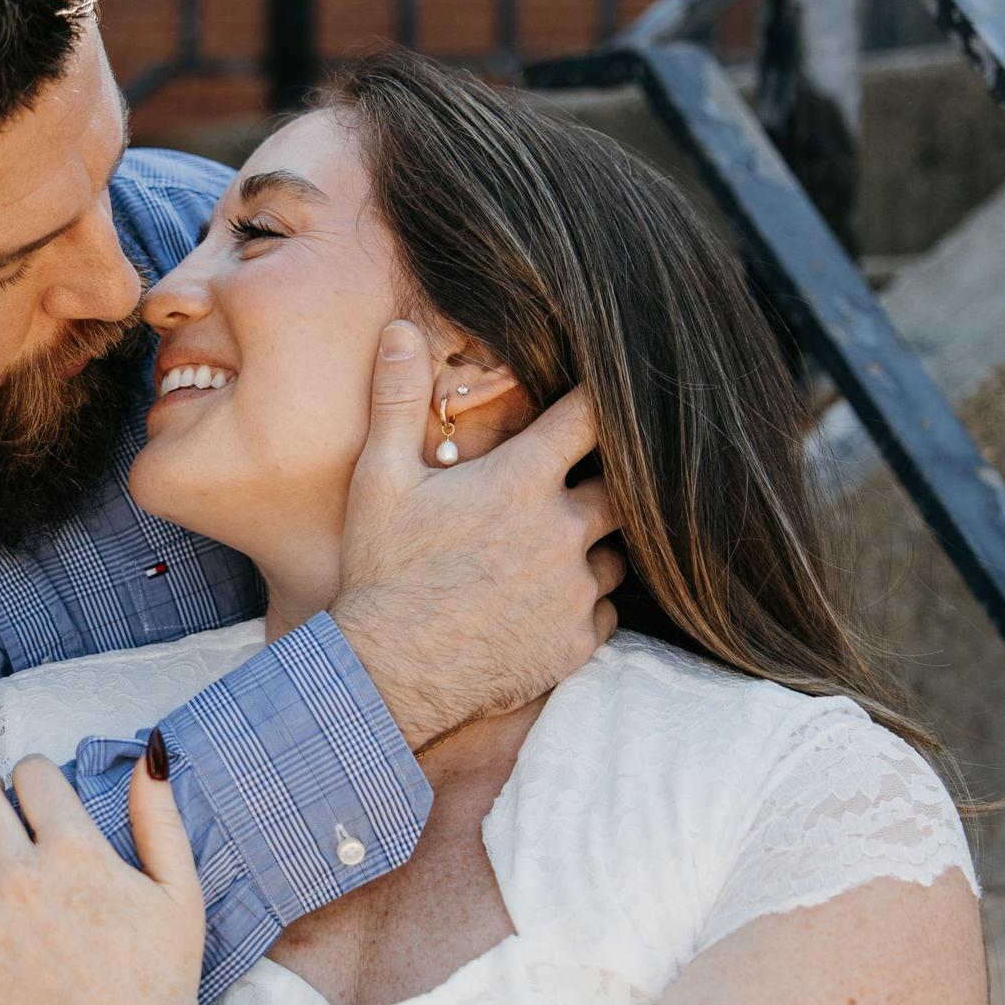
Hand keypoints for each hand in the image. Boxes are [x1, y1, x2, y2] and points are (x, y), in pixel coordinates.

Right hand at [330, 320, 623, 748]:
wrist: (387, 674)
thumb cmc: (381, 572)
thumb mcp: (380, 479)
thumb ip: (396, 400)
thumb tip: (399, 330)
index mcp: (521, 481)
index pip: (592, 417)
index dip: (603, 401)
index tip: (609, 395)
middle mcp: (562, 530)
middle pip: (625, 487)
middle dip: (607, 480)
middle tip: (578, 484)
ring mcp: (575, 589)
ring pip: (618, 552)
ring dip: (595, 545)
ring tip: (550, 550)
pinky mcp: (577, 641)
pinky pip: (606, 610)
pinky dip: (585, 602)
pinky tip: (546, 602)